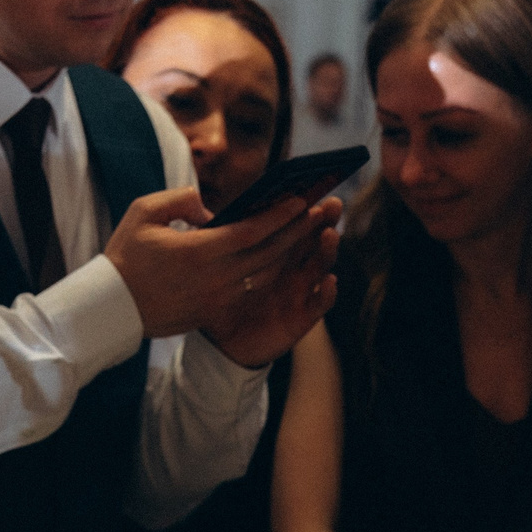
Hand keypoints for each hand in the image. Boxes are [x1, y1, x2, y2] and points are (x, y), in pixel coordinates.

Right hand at [105, 186, 337, 342]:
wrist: (111, 309)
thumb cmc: (125, 256)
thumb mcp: (144, 213)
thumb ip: (180, 200)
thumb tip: (208, 206)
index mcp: (198, 252)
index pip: (252, 232)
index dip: (280, 216)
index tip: (301, 200)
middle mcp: (214, 278)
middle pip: (268, 255)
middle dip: (297, 232)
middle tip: (319, 212)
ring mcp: (217, 299)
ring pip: (264, 275)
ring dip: (288, 253)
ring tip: (306, 233)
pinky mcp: (214, 312)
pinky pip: (250, 290)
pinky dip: (268, 273)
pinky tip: (280, 258)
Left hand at [204, 198, 341, 367]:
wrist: (220, 343)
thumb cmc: (218, 298)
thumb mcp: (213, 265)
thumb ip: (212, 239)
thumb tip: (201, 212)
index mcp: (272, 250)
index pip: (291, 223)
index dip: (300, 207)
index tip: (307, 188)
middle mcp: (291, 267)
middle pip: (313, 239)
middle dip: (324, 221)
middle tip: (331, 204)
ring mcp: (299, 291)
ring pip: (319, 267)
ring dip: (327, 251)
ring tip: (329, 235)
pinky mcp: (301, 318)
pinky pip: (318, 305)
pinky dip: (326, 294)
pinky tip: (328, 281)